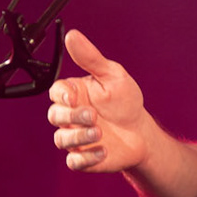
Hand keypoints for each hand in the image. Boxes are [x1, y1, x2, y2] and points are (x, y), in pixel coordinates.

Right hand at [46, 29, 150, 173]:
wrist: (141, 133)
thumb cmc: (124, 102)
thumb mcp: (112, 75)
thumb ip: (91, 58)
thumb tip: (72, 35)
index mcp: (74, 93)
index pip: (56, 92)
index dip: (61, 95)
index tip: (73, 96)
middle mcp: (70, 116)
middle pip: (55, 116)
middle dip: (72, 116)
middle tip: (93, 115)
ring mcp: (75, 137)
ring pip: (62, 140)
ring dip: (79, 137)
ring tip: (100, 132)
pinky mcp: (83, 158)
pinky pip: (74, 162)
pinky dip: (86, 158)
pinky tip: (103, 150)